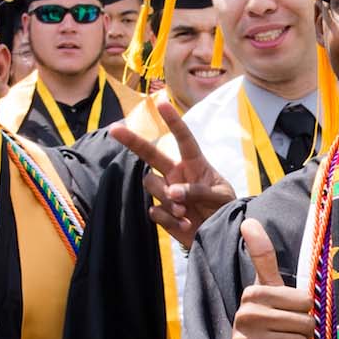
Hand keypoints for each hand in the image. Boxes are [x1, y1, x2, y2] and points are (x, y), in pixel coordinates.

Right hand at [111, 98, 234, 248]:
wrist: (220, 236)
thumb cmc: (224, 210)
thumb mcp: (221, 198)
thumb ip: (199, 191)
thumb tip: (173, 191)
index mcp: (194, 164)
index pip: (183, 139)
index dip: (173, 121)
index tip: (162, 102)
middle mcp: (176, 174)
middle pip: (150, 154)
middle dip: (132, 140)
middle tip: (114, 129)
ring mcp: (167, 193)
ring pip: (151, 184)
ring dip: (165, 198)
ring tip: (183, 211)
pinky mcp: (162, 213)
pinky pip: (155, 211)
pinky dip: (170, 219)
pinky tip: (186, 224)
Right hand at [229, 219, 314, 338]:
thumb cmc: (264, 322)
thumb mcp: (265, 289)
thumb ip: (261, 256)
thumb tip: (249, 220)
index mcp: (252, 294)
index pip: (306, 301)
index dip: (303, 312)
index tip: (286, 316)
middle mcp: (244, 316)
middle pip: (305, 324)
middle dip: (302, 335)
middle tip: (285, 336)